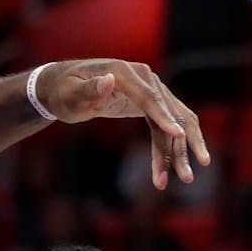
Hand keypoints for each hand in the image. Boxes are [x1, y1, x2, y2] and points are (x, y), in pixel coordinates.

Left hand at [35, 59, 208, 189]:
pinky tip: (172, 170)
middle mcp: (143, 77)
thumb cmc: (65, 91)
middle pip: (169, 112)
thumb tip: (109, 80)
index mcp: (124, 72)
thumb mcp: (70, 93)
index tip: (178, 135)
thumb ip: (89, 89)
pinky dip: (170, 148)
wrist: (67, 86)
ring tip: (186, 179)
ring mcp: (150, 88)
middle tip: (187, 176)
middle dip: (178, 145)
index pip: (148, 97)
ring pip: (174, 122)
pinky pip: (166, 126)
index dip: (164, 117)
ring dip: (179, 151)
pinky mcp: (150, 103)